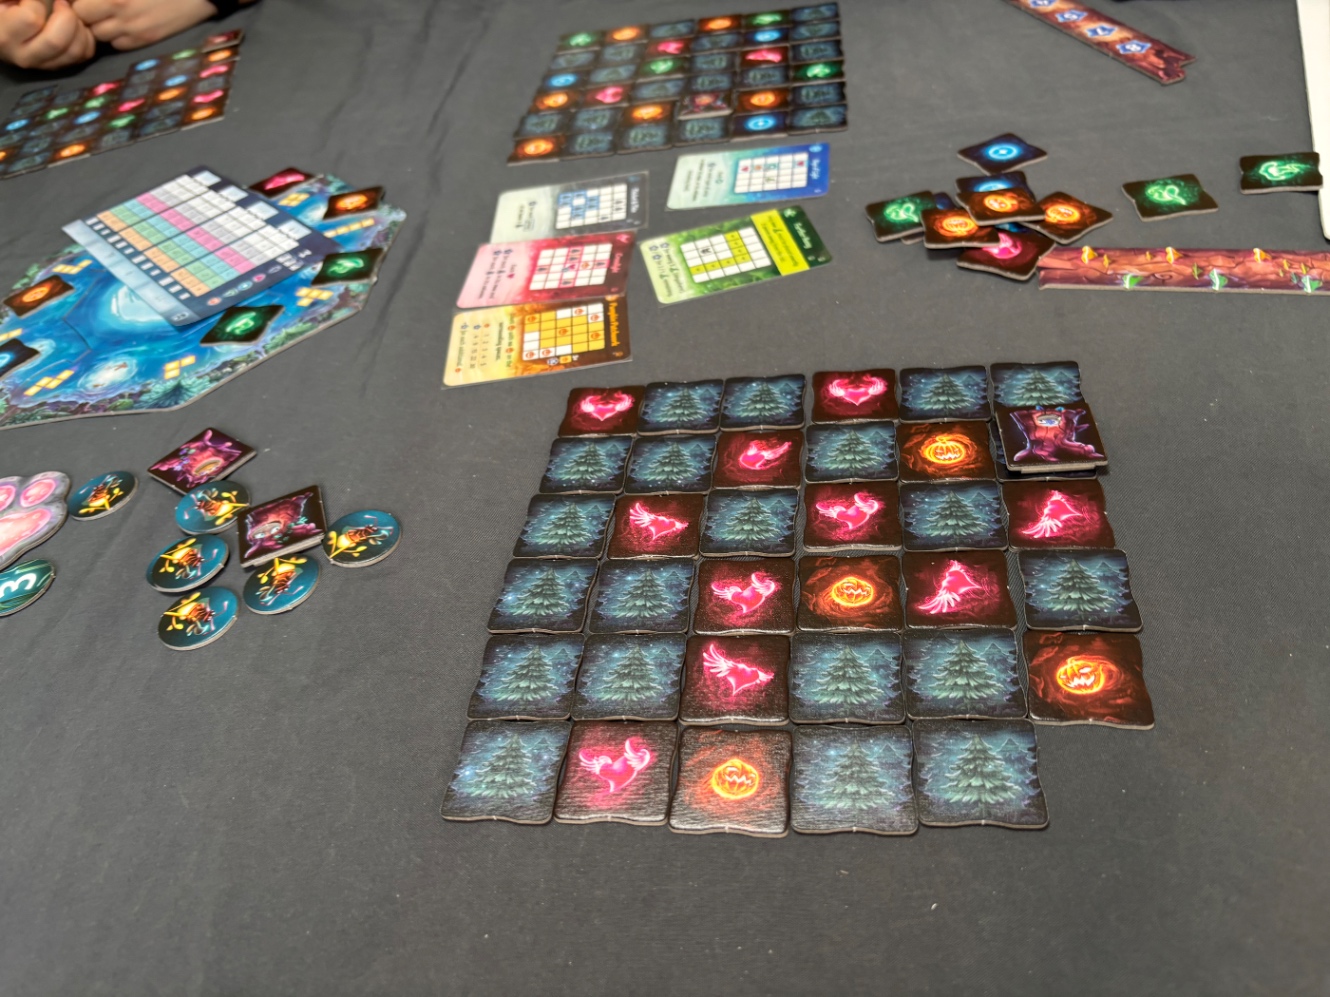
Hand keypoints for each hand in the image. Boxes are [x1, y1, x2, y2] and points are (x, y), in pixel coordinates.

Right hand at [0, 0, 95, 68]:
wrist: (5, 30)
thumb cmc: (5, 8)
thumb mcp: (4, 0)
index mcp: (5, 36)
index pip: (31, 20)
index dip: (37, 1)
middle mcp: (25, 57)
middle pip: (56, 41)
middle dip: (66, 16)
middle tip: (61, 2)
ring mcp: (45, 65)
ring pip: (74, 51)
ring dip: (78, 27)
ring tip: (68, 12)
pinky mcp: (61, 66)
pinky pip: (84, 54)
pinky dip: (86, 36)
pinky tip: (76, 24)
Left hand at [70, 0, 218, 50]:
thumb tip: (76, 2)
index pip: (76, 7)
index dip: (74, 4)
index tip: (78, 2)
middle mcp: (120, 12)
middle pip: (84, 23)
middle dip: (85, 16)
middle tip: (92, 8)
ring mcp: (134, 29)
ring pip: (100, 36)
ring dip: (99, 27)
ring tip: (107, 16)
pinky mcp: (147, 40)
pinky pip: (119, 45)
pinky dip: (117, 37)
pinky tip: (124, 25)